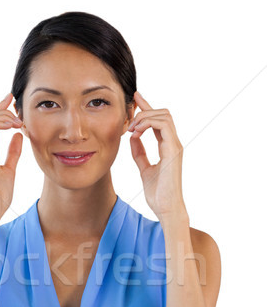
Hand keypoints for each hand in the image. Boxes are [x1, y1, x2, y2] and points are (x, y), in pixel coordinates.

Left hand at [128, 91, 186, 219]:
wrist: (166, 208)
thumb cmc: (158, 193)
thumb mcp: (144, 169)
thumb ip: (139, 153)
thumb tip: (132, 139)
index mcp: (168, 147)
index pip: (158, 121)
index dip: (147, 108)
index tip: (135, 98)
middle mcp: (173, 143)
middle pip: (163, 113)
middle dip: (145, 109)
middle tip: (129, 120)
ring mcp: (175, 146)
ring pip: (164, 116)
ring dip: (145, 117)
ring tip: (132, 129)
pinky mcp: (173, 150)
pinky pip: (163, 126)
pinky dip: (148, 124)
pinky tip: (137, 133)